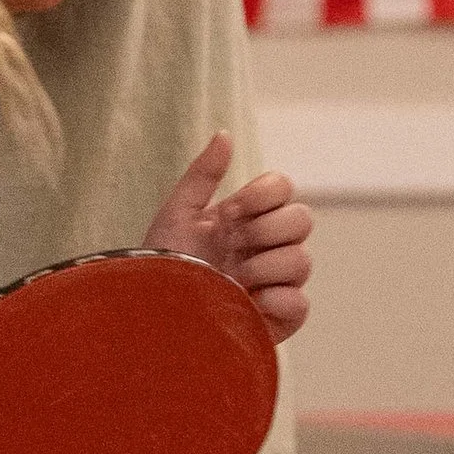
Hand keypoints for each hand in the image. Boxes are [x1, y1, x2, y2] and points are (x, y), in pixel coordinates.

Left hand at [144, 133, 315, 336]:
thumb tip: (224, 134)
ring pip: (302, 260)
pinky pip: (299, 303)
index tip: (230, 211)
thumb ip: (203, 175)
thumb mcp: (176, 215)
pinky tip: (247, 301)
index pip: (283, 189)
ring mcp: (275, 284)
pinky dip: (276, 299)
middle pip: (302, 219)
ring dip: (263, 265)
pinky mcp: (277, 318)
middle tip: (229, 247)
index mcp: (247, 220)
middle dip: (265, 229)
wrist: (151, 316)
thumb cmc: (159, 267)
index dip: (263, 194)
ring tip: (231, 280)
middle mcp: (266, 248)